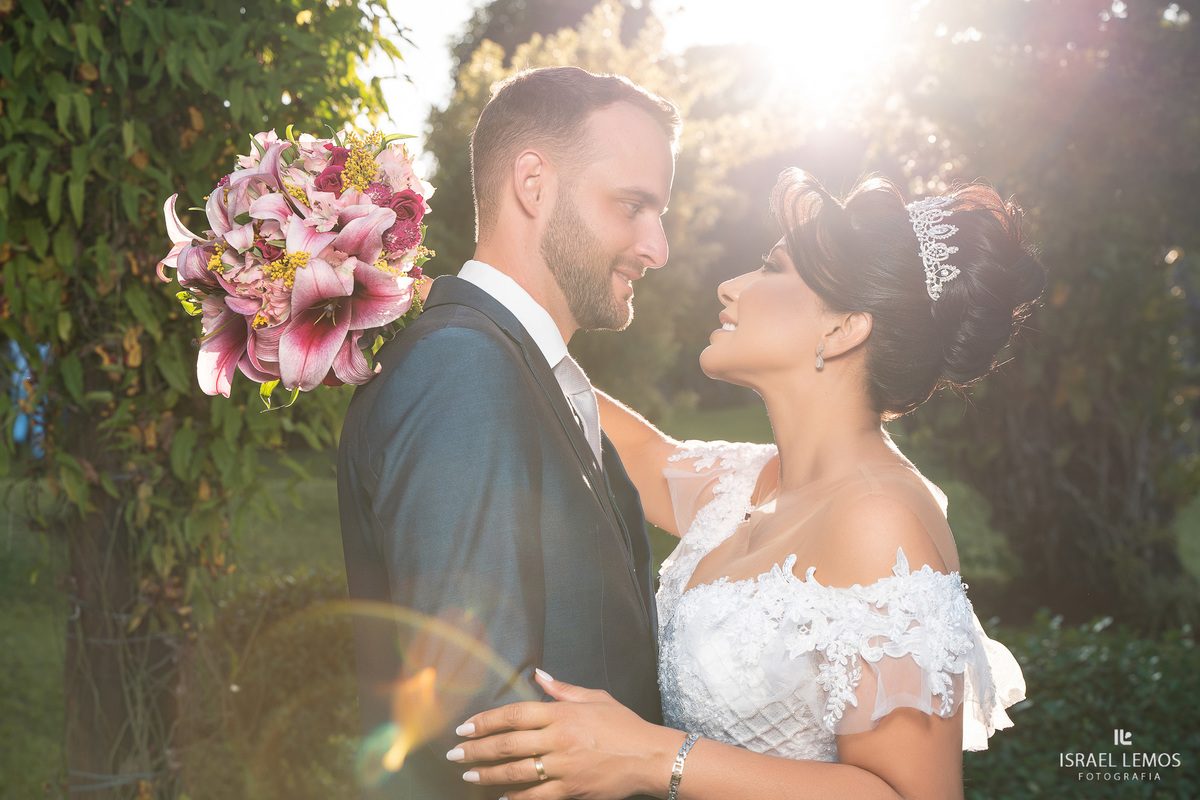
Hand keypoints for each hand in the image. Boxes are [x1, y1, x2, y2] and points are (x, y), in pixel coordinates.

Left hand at [447, 670, 679, 799]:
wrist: (650, 757)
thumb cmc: (624, 726)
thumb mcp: (595, 698)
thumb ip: (562, 688)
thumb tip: (538, 674)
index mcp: (562, 713)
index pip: (514, 714)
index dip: (486, 721)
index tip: (465, 727)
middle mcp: (559, 738)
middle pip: (507, 744)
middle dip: (476, 749)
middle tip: (454, 754)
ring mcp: (564, 766)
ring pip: (516, 771)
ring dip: (487, 774)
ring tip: (468, 775)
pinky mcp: (571, 789)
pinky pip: (535, 797)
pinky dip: (515, 799)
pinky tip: (499, 799)